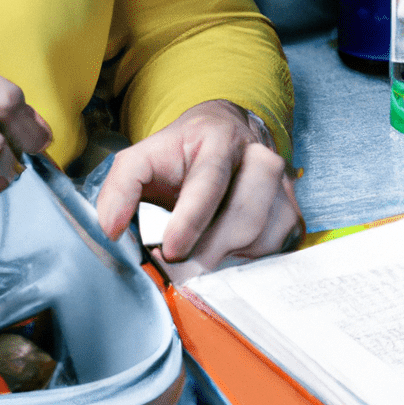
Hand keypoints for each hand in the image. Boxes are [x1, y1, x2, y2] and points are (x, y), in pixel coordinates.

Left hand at [95, 99, 302, 270]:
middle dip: (209, 251)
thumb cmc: (181, 154)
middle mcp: (260, 158)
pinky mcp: (292, 211)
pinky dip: (248, 259)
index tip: (171, 251)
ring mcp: (283, 185)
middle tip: (179, 268)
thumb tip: (111, 229)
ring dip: (227, 257)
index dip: (191, 220)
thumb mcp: (142, 159)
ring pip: (262, 238)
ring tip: (201, 251)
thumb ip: (119, 189)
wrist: (226, 136)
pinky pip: (276, 248)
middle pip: (244, 218)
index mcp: (220, 139)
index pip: (210, 183)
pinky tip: (226, 250)